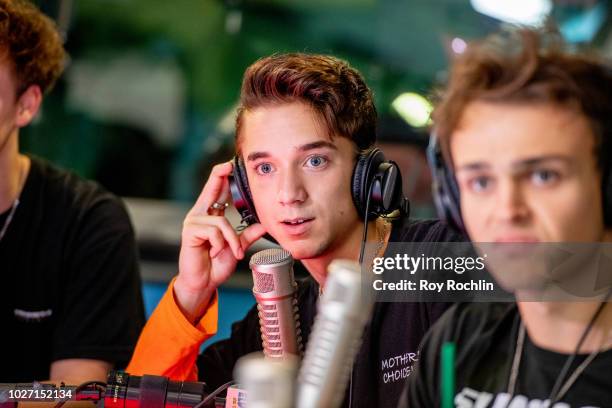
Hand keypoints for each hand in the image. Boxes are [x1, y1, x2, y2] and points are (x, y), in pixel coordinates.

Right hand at [174, 161, 265, 321]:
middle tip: (230, 165)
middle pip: (210, 189)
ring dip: (231, 240)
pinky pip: (215, 232)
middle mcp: (200, 215)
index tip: (231, 164)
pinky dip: (222, 244)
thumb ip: (248, 234)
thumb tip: (264, 224)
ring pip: (222, 222)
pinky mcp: (190, 232)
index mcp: (210, 214)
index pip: (216, 190)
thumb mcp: (237, 246)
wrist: (203, 282)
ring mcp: (193, 222)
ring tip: (232, 252)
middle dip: (220, 176)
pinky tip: (216, 252)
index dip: (222, 176)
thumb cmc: (216, 264)